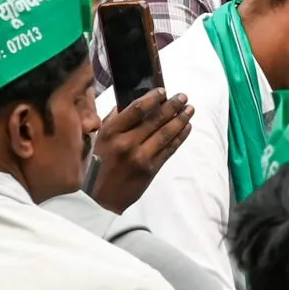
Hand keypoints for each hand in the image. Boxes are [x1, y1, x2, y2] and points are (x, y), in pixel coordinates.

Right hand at [87, 88, 193, 212]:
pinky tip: (187, 127)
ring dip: (181, 119)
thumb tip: (129, 102)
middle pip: (155, 119)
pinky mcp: (150, 169)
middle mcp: (126, 142)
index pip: (136, 109)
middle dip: (173, 106)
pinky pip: (169, 149)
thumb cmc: (98, 165)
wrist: (100, 198)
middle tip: (184, 97)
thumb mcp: (99, 139)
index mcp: (111, 132)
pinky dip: (180, 137)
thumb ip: (114, 121)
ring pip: (166, 133)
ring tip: (190, 109)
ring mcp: (140, 156)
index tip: (163, 91)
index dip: (152, 98)